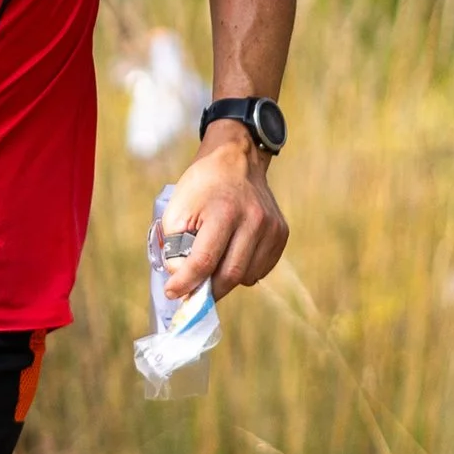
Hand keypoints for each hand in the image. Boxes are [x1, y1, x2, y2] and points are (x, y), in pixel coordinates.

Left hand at [158, 121, 286, 299]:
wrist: (236, 160)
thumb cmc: (202, 186)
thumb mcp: (177, 208)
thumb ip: (174, 246)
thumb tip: (182, 279)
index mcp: (224, 211)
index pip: (204, 261)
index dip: (186, 282)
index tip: (173, 293)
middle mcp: (253, 220)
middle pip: (229, 275)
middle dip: (207, 290)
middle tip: (192, 292)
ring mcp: (271, 227)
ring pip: (246, 277)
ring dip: (225, 280)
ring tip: (213, 262)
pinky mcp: (281, 233)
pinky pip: (260, 269)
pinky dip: (243, 271)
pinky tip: (232, 253)